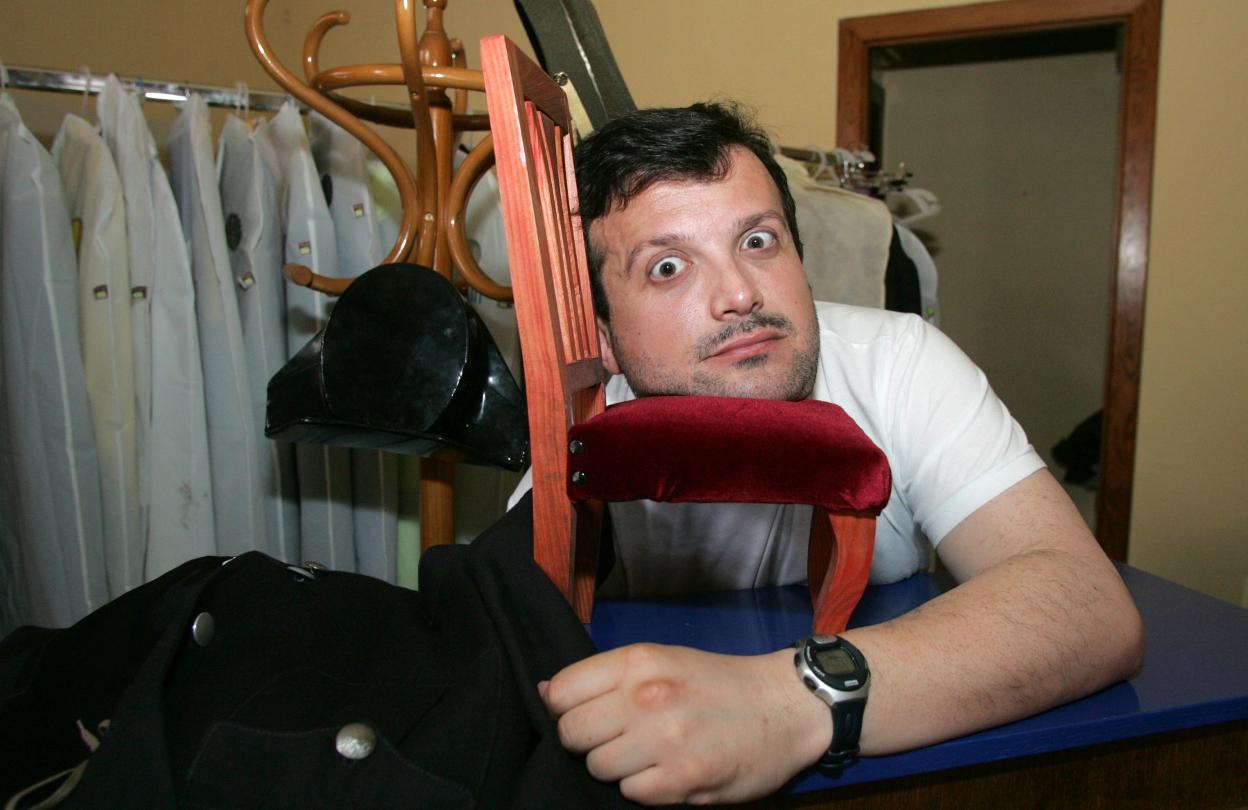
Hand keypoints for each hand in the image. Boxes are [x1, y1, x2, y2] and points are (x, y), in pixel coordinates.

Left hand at [539, 643, 831, 805]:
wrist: (785, 706)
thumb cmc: (718, 683)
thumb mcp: (663, 660)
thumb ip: (606, 677)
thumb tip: (546, 694)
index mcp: (639, 661)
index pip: (562, 692)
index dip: (565, 708)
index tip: (586, 713)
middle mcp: (646, 697)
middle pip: (572, 733)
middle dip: (587, 741)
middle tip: (617, 738)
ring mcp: (664, 740)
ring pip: (598, 767)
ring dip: (616, 767)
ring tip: (647, 754)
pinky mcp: (682, 780)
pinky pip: (631, 793)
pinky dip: (644, 788)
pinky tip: (667, 771)